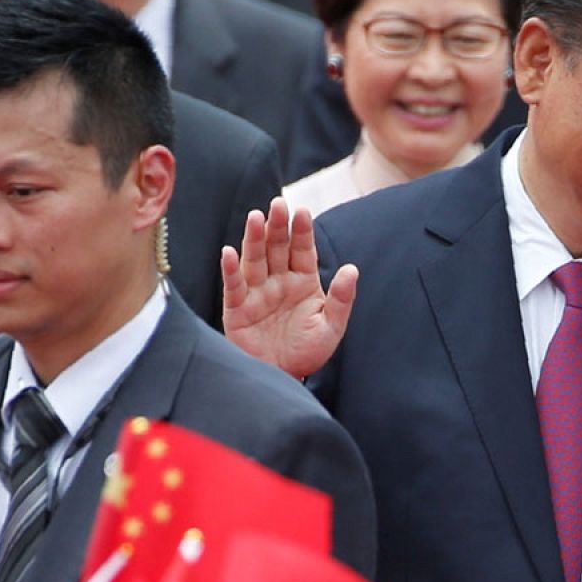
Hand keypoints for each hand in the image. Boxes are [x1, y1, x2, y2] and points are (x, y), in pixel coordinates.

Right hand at [221, 198, 357, 378]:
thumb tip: (353, 268)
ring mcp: (257, 293)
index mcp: (303, 282)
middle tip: (278, 203)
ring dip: (253, 239)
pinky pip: (234, 286)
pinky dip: (231, 269)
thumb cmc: (307, 353)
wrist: (284, 378)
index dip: (302, 231)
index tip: (302, 211)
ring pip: (255, 260)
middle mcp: (279, 282)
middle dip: (277, 226)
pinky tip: (229, 252)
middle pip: (277, 248)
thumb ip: (342, 299)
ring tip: (255, 217)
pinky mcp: (237, 309)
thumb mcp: (331, 327)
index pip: (303, 250)